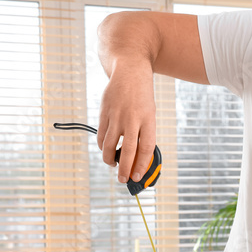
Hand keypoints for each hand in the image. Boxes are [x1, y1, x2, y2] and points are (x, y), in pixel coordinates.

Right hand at [96, 61, 156, 183]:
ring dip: (110, 160)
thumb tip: (137, 158)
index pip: (146, 148)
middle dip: (125, 169)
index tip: (138, 176)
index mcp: (148, 119)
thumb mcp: (149, 113)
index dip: (142, 165)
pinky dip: (103, 147)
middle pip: (128, 151)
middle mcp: (132, 118)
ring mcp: (116, 115)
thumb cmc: (142, 97)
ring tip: (113, 165)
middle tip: (123, 180)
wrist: (129, 71)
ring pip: (110, 146)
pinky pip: (101, 136)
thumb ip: (143, 133)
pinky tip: (106, 150)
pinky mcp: (104, 112)